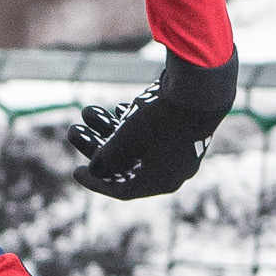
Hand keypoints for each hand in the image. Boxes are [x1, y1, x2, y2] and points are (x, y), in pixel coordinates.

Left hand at [68, 56, 238, 199]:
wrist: (202, 86)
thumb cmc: (162, 117)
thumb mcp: (126, 138)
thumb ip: (107, 157)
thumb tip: (95, 170)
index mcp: (162, 181)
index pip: (123, 189)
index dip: (97, 182)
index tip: (76, 173)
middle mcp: (172, 169)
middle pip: (126, 164)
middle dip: (97, 147)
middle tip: (73, 132)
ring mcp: (179, 148)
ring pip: (136, 144)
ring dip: (109, 129)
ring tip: (87, 111)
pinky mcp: (182, 128)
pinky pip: (152, 133)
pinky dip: (132, 124)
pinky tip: (118, 110)